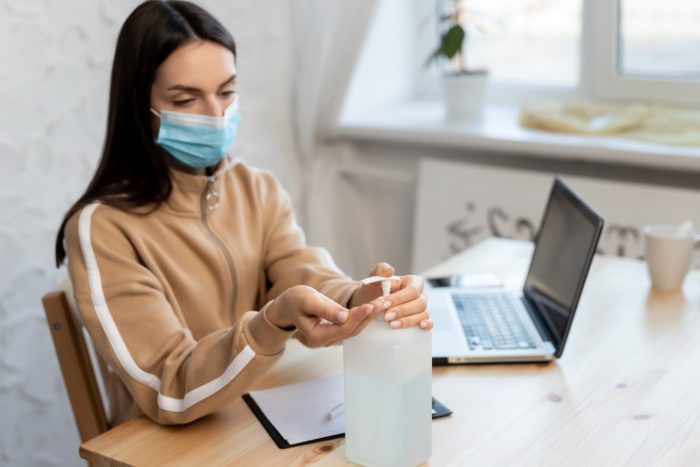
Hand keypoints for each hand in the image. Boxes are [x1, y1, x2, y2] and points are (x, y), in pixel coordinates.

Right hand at [267, 285, 385, 346]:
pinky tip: (372, 307)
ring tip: (380, 303)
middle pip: (351, 331)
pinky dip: (362, 317)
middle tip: (381, 302)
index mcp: (317, 336)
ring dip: (368, 317)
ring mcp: (331, 338)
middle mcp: (325, 341)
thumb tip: (344, 316)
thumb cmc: (296, 300)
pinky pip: (351, 326)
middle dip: (367, 316)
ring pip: (354, 329)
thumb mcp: (308, 300)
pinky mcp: (335, 332)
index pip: (343, 328)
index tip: (371, 304)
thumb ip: (325, 309)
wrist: (288, 304)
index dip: (358, 317)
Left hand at [350, 263, 432, 330]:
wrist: (373, 305)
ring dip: (408, 320)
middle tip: (386, 317)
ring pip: (423, 314)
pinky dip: (427, 324)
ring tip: (392, 325)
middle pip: (420, 303)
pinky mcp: (421, 319)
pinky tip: (419, 327)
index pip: (412, 290)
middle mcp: (420, 294)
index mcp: (412, 282)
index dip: (399, 298)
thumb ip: (381, 270)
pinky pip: (429, 322)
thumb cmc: (375, 290)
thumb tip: (390, 270)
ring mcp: (422, 308)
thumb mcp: (375, 278)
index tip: (384, 304)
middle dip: (402, 311)